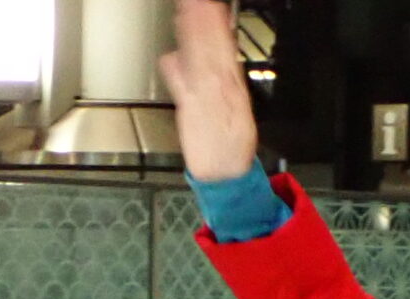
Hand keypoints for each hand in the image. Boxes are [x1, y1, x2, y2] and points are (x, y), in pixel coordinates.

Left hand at [161, 0, 259, 182]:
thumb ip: (226, 81)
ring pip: (197, 58)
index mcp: (233, 86)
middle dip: (203, 22)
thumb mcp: (238, 107)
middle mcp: (219, 87)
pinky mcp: (189, 109)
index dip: (218, 26)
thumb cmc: (229, 142)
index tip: (212, 7)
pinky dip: (176, 66)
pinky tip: (171, 52)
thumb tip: (216, 60)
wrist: (225, 172)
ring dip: (191, 34)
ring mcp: (203, 96)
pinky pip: (182, 83)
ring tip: (186, 11)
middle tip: (197, 1)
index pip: (225, 48)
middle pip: (210, 47)